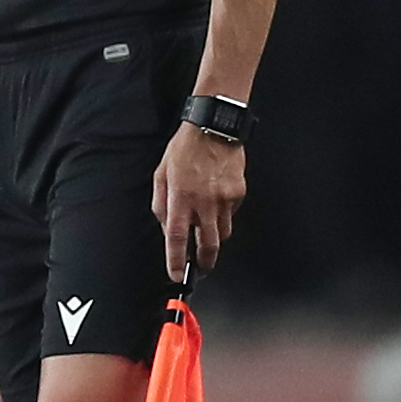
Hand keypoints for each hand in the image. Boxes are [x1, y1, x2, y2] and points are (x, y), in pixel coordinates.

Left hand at [152, 121, 245, 281]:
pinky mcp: (238, 193)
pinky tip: (216, 201)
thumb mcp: (161, 175)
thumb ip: (162, 205)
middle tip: (200, 268)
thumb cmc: (185, 148)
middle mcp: (204, 202)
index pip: (177, 238)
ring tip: (206, 229)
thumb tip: (168, 229)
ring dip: (214, 238)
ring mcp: (224, 199)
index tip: (177, 275)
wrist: (214, 127)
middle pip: (208, 246)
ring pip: (223, 233)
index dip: (177, 261)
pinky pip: (232, 214)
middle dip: (204, 262)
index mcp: (180, 198)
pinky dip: (223, 215)